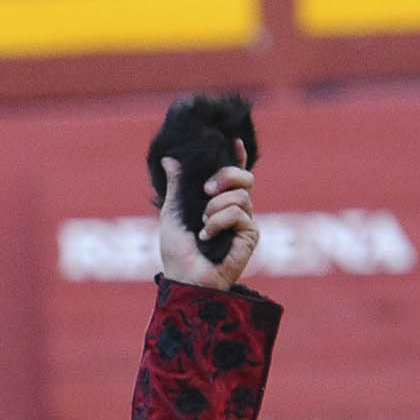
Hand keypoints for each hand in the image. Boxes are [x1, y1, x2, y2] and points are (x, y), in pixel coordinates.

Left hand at [157, 145, 257, 287]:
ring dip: (215, 208)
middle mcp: (235, 210)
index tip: (234, 141)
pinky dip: (219, 222)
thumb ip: (176, 185)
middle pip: (246, 178)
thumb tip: (168, 158)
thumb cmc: (177, 251)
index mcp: (218, 201)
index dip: (238, 157)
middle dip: (227, 175)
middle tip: (207, 189)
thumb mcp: (172, 212)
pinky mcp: (250, 235)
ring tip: (203, 225)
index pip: (234, 174)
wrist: (184, 277)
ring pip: (241, 196)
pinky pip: (239, 214)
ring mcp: (245, 222)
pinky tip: (209, 236)